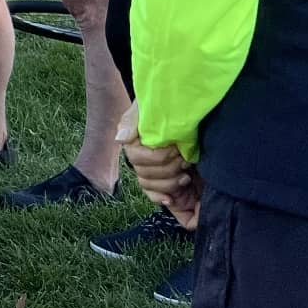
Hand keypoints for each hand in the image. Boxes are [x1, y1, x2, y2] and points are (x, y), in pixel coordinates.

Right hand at [117, 101, 201, 228]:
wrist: (186, 113)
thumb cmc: (166, 109)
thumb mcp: (149, 108)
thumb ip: (133, 121)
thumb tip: (121, 140)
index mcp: (134, 143)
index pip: (137, 159)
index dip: (159, 158)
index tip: (177, 150)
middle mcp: (139, 159)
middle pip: (144, 175)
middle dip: (169, 170)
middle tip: (186, 162)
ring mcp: (149, 171)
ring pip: (149, 186)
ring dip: (169, 184)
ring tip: (186, 175)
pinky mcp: (160, 182)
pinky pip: (151, 195)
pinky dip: (159, 198)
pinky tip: (169, 200)